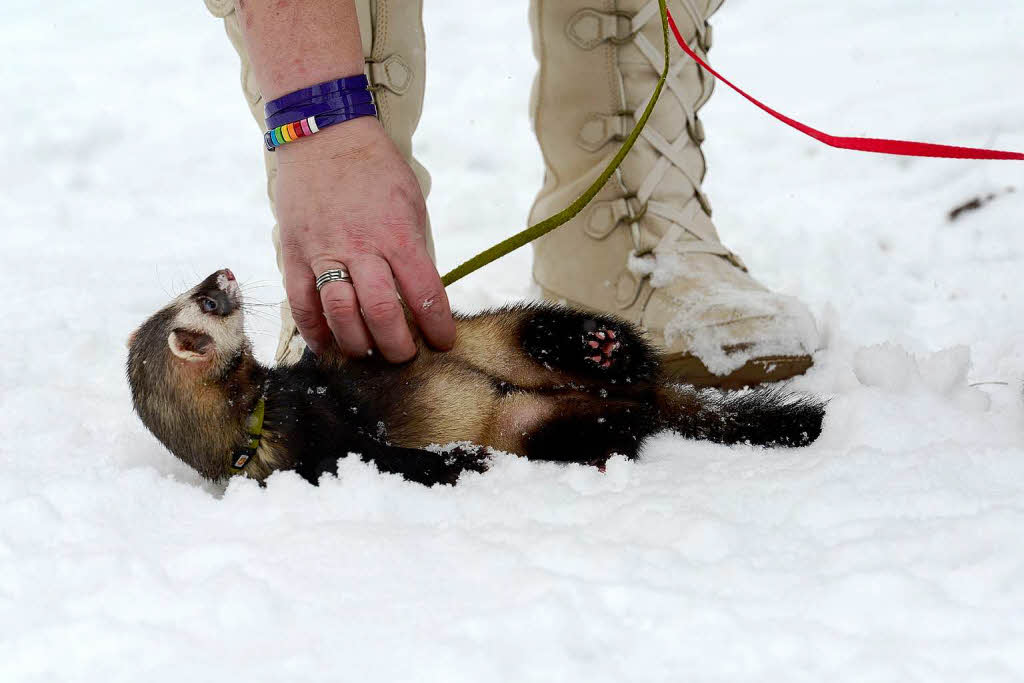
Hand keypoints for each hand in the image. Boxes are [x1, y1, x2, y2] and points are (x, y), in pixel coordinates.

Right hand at [275, 116, 454, 361]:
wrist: (325, 134)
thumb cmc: (375, 169)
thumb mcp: (410, 203)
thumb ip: (414, 248)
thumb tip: (420, 293)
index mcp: (398, 234)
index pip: (425, 293)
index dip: (437, 326)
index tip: (443, 342)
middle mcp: (361, 247)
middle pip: (383, 311)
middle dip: (398, 344)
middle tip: (405, 356)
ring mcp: (324, 252)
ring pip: (341, 313)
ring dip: (357, 344)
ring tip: (369, 353)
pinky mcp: (295, 253)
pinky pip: (301, 302)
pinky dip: (315, 330)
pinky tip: (328, 345)